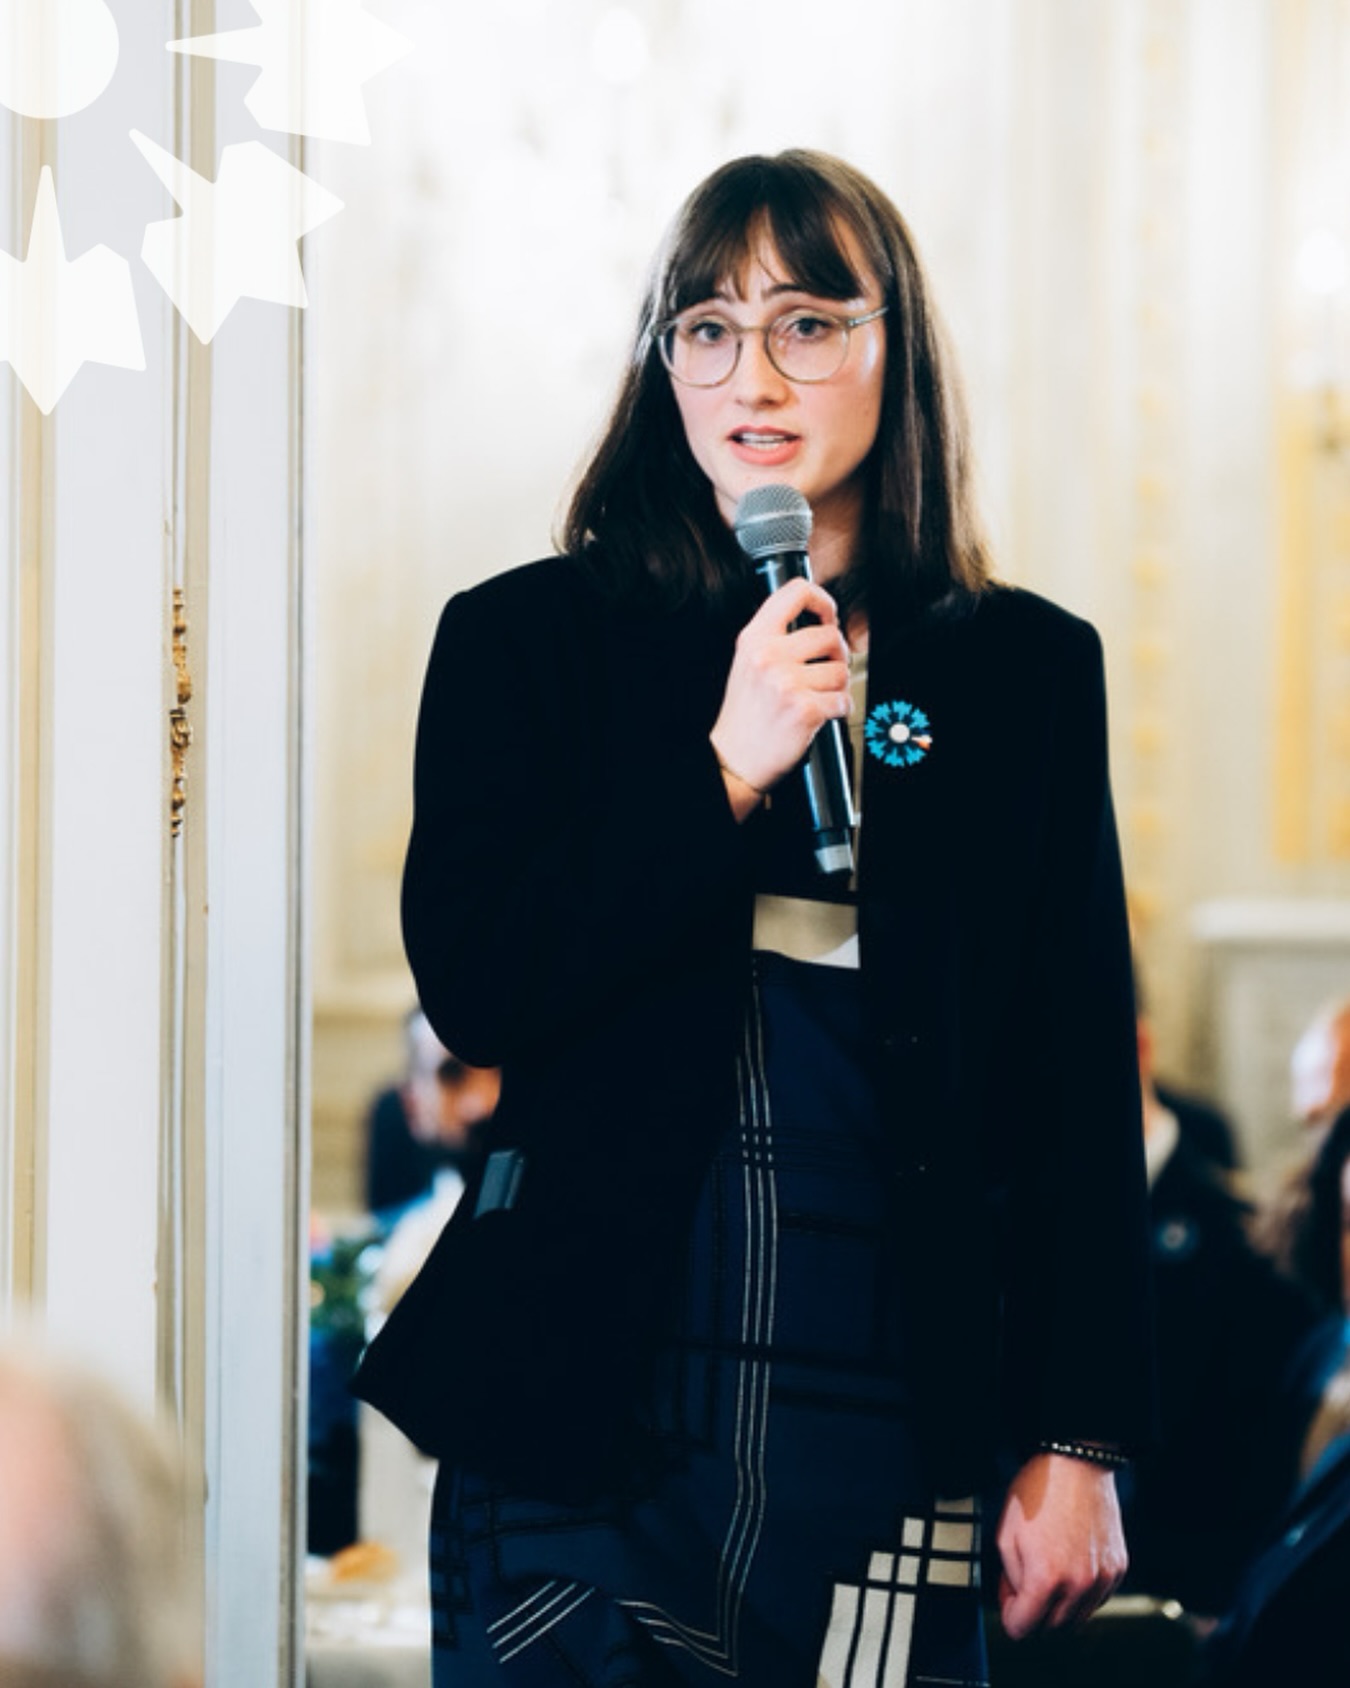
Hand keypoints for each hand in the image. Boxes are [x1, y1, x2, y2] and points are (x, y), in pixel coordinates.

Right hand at [710, 578, 849, 809]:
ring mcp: (787, 683)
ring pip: (842, 670)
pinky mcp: (805, 710)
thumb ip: (776, 636)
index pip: (797, 591)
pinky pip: (844, 700)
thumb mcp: (748, 661)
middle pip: (831, 635)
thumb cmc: (744, 713)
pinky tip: (820, 714)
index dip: (823, 600)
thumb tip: (821, 621)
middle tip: (825, 670)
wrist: (733, 758)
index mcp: (754, 637)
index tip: (828, 617)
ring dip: (837, 686)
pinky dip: (839, 710)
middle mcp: (769, 656)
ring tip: (817, 696)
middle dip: (837, 655)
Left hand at [996, 1453, 1126, 1639]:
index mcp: (1045, 1578)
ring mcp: (1102, 1580)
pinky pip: (1097, 1600)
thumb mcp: (1006, 1535)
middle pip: (1051, 1628)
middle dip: (1034, 1612)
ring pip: (1077, 1619)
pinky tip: (1070, 1566)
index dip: (1010, 1616)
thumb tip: (1018, 1603)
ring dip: (1059, 1606)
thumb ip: (1010, 1579)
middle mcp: (1078, 1585)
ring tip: (1049, 1571)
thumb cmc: (1038, 1493)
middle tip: (1025, 1582)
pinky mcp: (1118, 1570)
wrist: (1076, 1464)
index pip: (1023, 1628)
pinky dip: (1082, 1594)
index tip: (1009, 1600)